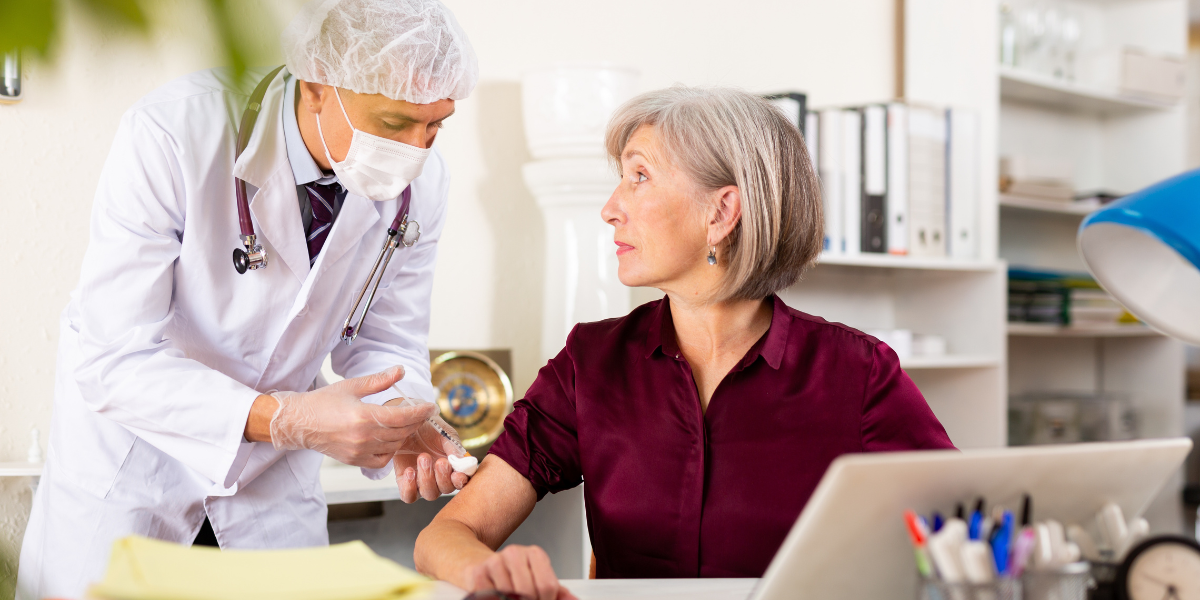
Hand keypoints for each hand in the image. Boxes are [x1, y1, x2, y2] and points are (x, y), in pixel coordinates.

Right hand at [268, 366, 437, 467]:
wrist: (299, 422)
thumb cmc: (323, 402)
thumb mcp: (352, 385)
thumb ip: (379, 380)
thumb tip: (401, 370)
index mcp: (363, 416)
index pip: (402, 416)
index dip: (420, 412)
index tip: (431, 407)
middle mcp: (363, 437)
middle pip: (402, 431)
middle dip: (416, 421)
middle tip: (423, 413)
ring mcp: (359, 452)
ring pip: (394, 445)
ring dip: (404, 434)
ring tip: (407, 423)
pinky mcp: (354, 461)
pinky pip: (382, 460)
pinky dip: (390, 450)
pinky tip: (390, 438)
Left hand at [385, 405, 469, 501]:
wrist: (408, 423)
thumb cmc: (430, 429)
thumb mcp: (445, 434)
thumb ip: (453, 447)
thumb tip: (461, 461)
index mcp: (454, 468)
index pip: (462, 481)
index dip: (461, 481)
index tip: (457, 474)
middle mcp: (440, 479)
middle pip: (446, 489)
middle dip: (443, 477)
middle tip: (440, 462)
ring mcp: (423, 482)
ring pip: (430, 494)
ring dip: (427, 478)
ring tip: (423, 458)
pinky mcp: (406, 483)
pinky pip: (409, 496)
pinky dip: (410, 487)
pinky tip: (410, 471)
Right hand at [464, 545, 576, 599]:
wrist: (480, 565)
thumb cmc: (513, 576)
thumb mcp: (538, 580)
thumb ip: (558, 592)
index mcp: (535, 554)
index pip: (548, 586)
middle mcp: (515, 553)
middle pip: (528, 593)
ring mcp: (495, 561)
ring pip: (509, 595)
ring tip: (510, 598)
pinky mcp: (477, 572)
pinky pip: (489, 596)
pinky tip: (497, 597)